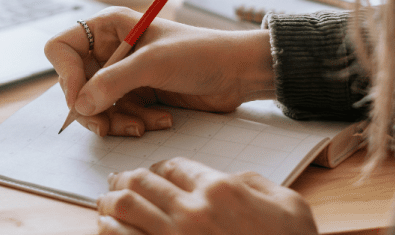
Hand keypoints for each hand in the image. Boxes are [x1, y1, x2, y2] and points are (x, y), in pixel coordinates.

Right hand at [44, 7, 275, 136]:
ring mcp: (122, 74)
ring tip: (144, 125)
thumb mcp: (153, 64)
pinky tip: (160, 120)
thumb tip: (79, 105)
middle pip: (75, 84)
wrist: (238, 72)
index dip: (66, 75)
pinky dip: (133, 123)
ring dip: (117, 120)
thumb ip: (113, 82)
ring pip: (95, 106)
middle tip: (106, 126)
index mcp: (108, 27)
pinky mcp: (137, 95)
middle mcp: (110, 49)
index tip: (80, 99)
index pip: (63, 49)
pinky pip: (117, 116)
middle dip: (92, 107)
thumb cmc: (200, 54)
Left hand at [97, 157, 317, 234]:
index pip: (173, 166)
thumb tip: (233, 178)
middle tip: (117, 181)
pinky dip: (108, 230)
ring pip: (123, 208)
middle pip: (141, 182)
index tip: (153, 173)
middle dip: (124, 179)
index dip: (159, 168)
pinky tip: (106, 227)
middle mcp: (192, 212)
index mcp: (220, 191)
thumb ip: (256, 183)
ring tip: (105, 202)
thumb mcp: (289, 206)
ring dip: (109, 202)